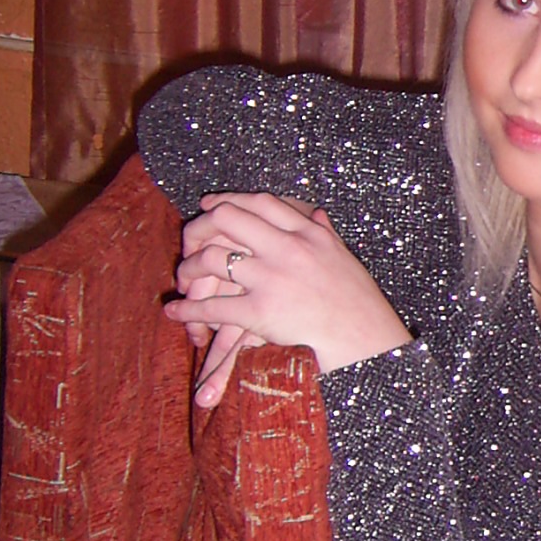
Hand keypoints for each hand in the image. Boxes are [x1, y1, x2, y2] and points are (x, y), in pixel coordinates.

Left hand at [165, 192, 412, 406]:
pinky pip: (212, 306)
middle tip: (191, 240)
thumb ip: (325, 234)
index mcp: (308, 233)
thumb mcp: (344, 258)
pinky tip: (176, 312)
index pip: (261, 202)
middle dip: (201, 226)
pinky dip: (187, 309)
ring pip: (213, 259)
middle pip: (229, 218)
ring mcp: (272, 278)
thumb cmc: (359, 304)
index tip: (212, 204)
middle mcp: (288, 248)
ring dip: (190, 269)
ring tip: (183, 279)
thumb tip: (317, 214)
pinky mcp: (261, 311)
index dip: (230, 200)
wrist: (365, 340)